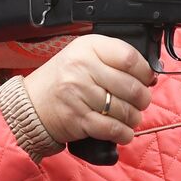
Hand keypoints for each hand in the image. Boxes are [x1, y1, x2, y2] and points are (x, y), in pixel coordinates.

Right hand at [23, 35, 155, 145]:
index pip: (129, 57)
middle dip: (143, 98)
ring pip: (124, 110)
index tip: (147, 78)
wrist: (31, 104)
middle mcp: (82, 68)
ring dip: (134, 117)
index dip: (145, 71)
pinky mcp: (78, 119)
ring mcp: (79, 94)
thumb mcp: (84, 55)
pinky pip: (112, 128)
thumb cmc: (63, 79)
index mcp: (88, 48)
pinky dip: (123, 133)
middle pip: (130, 86)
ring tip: (132, 116)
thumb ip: (113, 59)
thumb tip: (149, 75)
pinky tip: (125, 131)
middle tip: (142, 101)